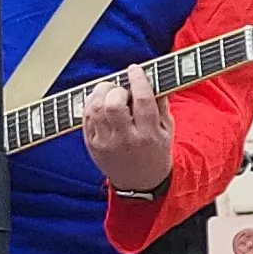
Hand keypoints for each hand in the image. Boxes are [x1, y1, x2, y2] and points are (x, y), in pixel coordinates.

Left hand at [80, 65, 173, 194]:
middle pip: (113, 105)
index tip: (135, 70)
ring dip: (100, 94)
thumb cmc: (155, 152)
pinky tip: (100, 102)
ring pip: (95, 109)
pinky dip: (91, 104)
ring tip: (109, 92)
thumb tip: (152, 78)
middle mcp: (126, 139)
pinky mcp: (92, 145)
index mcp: (149, 134)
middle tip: (121, 89)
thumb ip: (161, 104)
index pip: (142, 101)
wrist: (141, 183)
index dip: (138, 80)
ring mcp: (106, 143)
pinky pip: (85, 117)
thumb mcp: (167, 130)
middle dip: (116, 90)